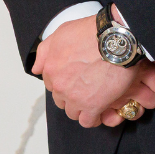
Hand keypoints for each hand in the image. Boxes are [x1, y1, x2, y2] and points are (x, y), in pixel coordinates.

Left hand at [31, 15, 154, 126]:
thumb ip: (45, 50)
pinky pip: (88, 121)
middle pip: (62, 100)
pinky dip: (94, 118)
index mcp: (50, 68)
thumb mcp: (63, 32)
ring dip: (83, 107)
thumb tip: (37, 68)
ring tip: (97, 98)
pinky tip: (101, 110)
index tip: (78, 79)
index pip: (52, 84)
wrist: (117, 38)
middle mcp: (59, 85)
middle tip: (89, 87)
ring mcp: (75, 97)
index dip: (66, 82)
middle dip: (73, 95)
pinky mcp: (92, 106)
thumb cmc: (93, 32)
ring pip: (73, 112)